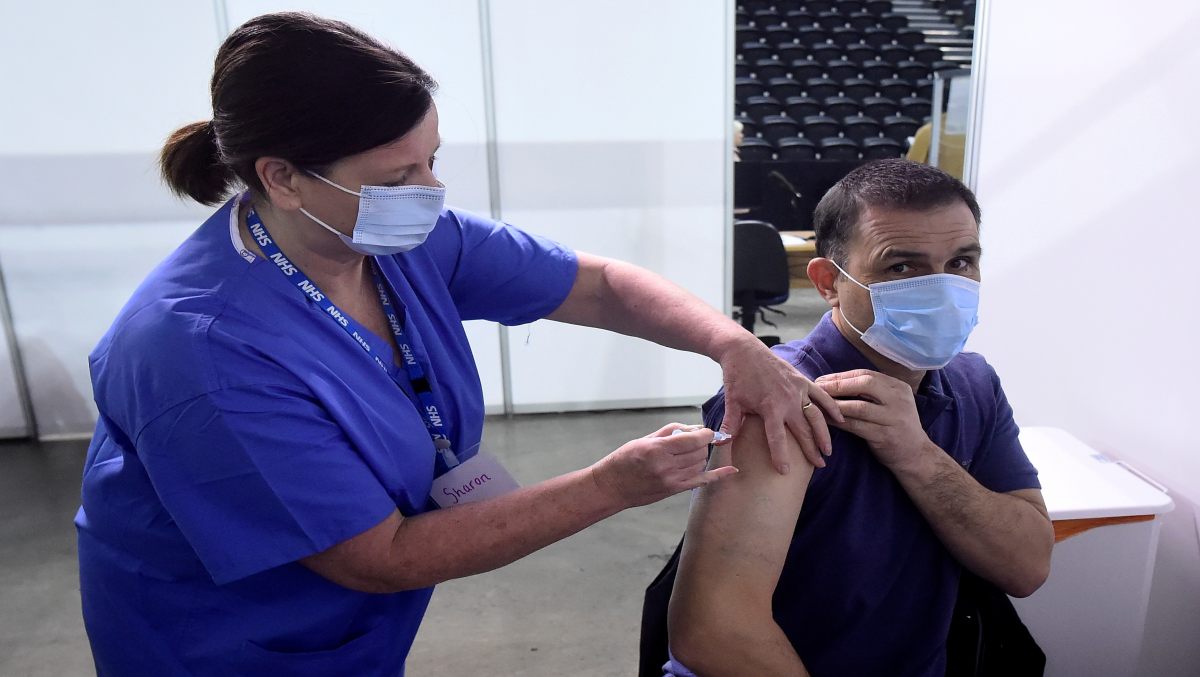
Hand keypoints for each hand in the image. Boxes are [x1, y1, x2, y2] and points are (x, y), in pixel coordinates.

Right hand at [590, 423, 736, 508]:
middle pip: (699, 451)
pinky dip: (718, 475)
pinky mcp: (674, 490)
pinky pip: (702, 481)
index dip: (704, 434)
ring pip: (701, 463)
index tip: (705, 431)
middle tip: (691, 442)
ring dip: (701, 455)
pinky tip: (731, 470)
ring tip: (687, 454)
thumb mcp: (645, 439)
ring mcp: (671, 481)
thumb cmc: (625, 459)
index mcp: (658, 450)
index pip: (693, 439)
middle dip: (701, 443)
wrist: (612, 486)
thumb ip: (671, 431)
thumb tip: (695, 428)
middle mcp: (666, 466)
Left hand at [719, 337, 841, 472]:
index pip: (777, 438)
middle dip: (811, 450)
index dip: (781, 456)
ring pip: (816, 416)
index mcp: (770, 408)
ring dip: (824, 434)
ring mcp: (798, 389)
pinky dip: (832, 406)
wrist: (743, 350)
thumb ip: (731, 425)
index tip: (785, 472)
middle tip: (819, 466)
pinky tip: (840, 419)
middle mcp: (788, 400)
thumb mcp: (733, 402)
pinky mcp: (802, 380)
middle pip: (803, 430)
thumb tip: (723, 445)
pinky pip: (821, 395)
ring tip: (828, 451)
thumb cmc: (737, 377)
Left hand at [813, 370, 930, 470]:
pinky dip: (839, 423)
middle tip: (817, 389)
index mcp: (898, 387)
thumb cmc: (895, 426)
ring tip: (817, 405)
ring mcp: (893, 418)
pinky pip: (856, 426)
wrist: (915, 455)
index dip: (841, 376)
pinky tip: (826, 421)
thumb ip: (871, 392)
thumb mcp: (890, 403)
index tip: (822, 379)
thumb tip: (834, 381)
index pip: (866, 375)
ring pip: (858, 407)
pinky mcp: (885, 436)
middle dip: (837, 385)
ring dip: (834, 405)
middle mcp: (899, 400)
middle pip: (864, 384)